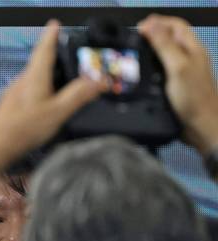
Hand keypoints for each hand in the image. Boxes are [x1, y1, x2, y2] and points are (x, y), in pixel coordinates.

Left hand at [0, 21, 104, 172]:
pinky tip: (46, 98)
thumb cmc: (26, 128)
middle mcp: (22, 80)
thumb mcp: (58, 112)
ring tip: (62, 76)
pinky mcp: (10, 105)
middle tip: (68, 53)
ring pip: (33, 77)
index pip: (44, 49)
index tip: (54, 24)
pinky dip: (40, 87)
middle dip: (52, 55)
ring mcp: (13, 92)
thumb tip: (100, 80)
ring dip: (46, 73)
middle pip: (38, 62)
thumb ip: (78, 95)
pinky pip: (28, 89)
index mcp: (34, 76)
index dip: (50, 36)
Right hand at [139, 15, 217, 154]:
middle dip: (152, 35)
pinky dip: (150, 68)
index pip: (176, 24)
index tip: (137, 29)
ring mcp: (183, 71)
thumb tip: (149, 23)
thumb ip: (164, 44)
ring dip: (149, 51)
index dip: (157, 22)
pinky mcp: (176, 85)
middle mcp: (189, 56)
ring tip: (132, 56)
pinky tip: (139, 75)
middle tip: (131, 42)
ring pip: (165, 54)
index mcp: (192, 48)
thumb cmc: (191, 95)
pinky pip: (161, 70)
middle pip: (170, 37)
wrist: (201, 126)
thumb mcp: (177, 66)